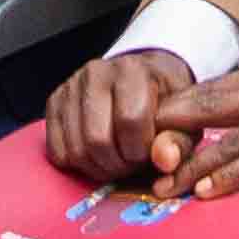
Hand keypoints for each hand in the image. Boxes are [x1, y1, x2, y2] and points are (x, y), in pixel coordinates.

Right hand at [41, 39, 205, 185]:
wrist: (144, 79)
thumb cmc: (165, 102)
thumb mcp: (185, 119)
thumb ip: (180, 141)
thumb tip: (163, 160)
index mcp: (132, 70)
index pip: (130, 120)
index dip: (141, 149)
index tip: (150, 152)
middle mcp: (96, 72)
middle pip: (97, 139)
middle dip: (118, 165)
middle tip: (132, 163)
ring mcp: (71, 86)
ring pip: (75, 149)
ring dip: (98, 168)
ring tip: (117, 160)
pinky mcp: (54, 102)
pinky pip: (56, 151)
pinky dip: (77, 165)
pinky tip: (97, 156)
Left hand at [138, 29, 238, 192]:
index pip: (212, 91)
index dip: (180, 110)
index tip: (153, 126)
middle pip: (208, 113)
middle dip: (173, 138)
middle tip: (142, 160)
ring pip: (227, 144)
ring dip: (194, 167)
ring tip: (167, 186)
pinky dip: (231, 176)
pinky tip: (210, 190)